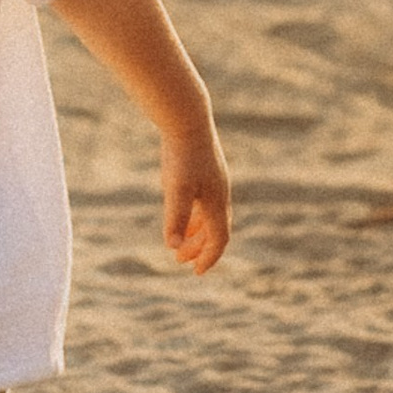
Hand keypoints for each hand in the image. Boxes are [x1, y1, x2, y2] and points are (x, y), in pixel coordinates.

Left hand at [161, 125, 230, 273]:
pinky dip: (194, 216)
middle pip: (215, 230)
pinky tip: (180, 215)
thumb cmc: (182, 156)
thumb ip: (175, 218)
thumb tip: (172, 247)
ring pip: (210, 216)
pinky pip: (204, 202)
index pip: (219, 238)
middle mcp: (220, 194)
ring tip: (179, 243)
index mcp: (216, 202)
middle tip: (180, 260)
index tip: (196, 272)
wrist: (187, 120)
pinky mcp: (206, 172)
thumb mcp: (176, 189)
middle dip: (200, 248)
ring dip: (196, 233)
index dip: (209, 257)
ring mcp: (214, 182)